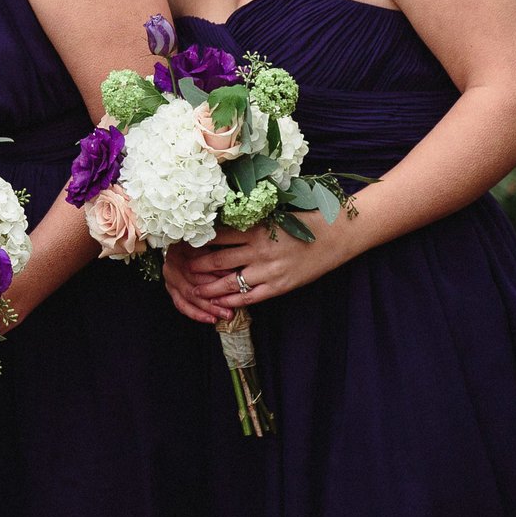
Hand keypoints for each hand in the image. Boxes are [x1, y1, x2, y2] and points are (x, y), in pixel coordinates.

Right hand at [161, 243, 230, 324]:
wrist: (178, 242)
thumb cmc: (197, 243)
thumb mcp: (207, 244)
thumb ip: (216, 255)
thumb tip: (232, 273)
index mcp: (179, 252)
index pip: (198, 268)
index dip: (216, 276)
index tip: (234, 283)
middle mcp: (171, 267)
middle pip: (193, 285)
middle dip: (214, 297)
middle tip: (232, 306)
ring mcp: (169, 279)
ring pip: (188, 298)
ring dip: (208, 308)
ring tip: (225, 315)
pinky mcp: (170, 288)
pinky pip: (181, 305)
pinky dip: (196, 314)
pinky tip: (210, 319)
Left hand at [173, 215, 357, 317]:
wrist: (337, 234)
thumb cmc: (305, 219)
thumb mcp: (274, 214)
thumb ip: (250, 220)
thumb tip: (221, 221)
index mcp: (256, 227)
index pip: (216, 235)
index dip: (197, 241)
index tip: (180, 243)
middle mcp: (259, 249)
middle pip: (217, 259)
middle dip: (195, 266)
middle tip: (178, 268)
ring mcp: (269, 269)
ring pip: (229, 281)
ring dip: (208, 286)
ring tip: (193, 289)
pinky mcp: (280, 285)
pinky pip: (250, 296)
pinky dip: (232, 300)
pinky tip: (220, 302)